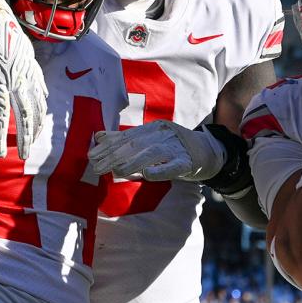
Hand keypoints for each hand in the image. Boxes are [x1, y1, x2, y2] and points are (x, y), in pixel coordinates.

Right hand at [0, 0, 47, 157]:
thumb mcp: (29, 55)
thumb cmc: (9, 36)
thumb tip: (45, 94)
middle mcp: (16, 79)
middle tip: (24, 157)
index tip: (35, 140)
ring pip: (0, 112)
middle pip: (23, 114)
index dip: (37, 125)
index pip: (37, 106)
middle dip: (25, 137)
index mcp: (28, 76)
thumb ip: (36, 77)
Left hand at [89, 120, 225, 181]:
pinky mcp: (189, 161)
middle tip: (97, 167)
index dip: (108, 147)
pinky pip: (174, 165)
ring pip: (152, 153)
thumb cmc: (174, 147)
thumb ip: (125, 139)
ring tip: (116, 171)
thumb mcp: (150, 140)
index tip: (91, 156)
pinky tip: (147, 175)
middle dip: (114, 155)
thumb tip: (98, 136)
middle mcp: (164, 133)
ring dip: (132, 162)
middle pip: (136, 144)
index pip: (127, 137)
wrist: (209, 151)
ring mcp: (177, 146)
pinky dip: (160, 170)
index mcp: (153, 127)